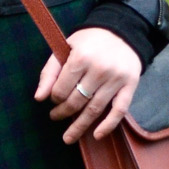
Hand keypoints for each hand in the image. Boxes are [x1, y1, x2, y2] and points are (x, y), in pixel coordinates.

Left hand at [34, 27, 142, 144]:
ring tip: (68, 137)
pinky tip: (96, 135)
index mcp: (81, 58)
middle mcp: (99, 69)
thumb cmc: (89, 41)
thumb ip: (50, 72)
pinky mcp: (130, 86)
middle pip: (76, 102)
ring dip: (79, 126)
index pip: (61, 90)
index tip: (54, 98)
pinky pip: (119, 111)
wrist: (122, 31)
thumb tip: (39, 98)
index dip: (54, 98)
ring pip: (94, 109)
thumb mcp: (65, 48)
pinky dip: (108, 125)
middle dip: (63, 113)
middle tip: (55, 116)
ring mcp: (116, 79)